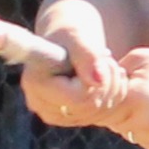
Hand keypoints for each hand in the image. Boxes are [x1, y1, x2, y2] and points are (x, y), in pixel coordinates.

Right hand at [23, 0, 129, 130]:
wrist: (68, 39)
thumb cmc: (69, 31)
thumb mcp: (77, 36)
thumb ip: (87, 55)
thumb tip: (98, 82)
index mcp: (35, 84)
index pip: (78, 97)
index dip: (94, 78)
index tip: (97, 52)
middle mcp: (40, 104)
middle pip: (91, 107)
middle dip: (107, 80)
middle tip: (107, 56)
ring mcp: (54, 114)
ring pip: (100, 112)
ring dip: (112, 84)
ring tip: (105, 62)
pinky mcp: (69, 117)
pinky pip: (104, 114)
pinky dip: (113, 93)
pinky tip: (107, 75)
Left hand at [107, 48, 148, 148]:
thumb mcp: (143, 59)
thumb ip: (115, 72)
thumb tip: (95, 82)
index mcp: (134, 99)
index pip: (98, 104)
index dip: (99, 95)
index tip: (103, 87)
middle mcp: (141, 124)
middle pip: (109, 119)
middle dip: (114, 106)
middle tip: (130, 91)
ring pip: (124, 130)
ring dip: (129, 118)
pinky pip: (141, 137)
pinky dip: (145, 126)